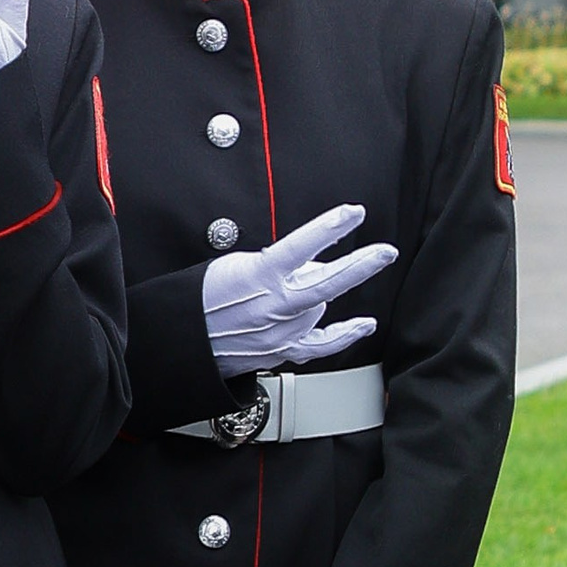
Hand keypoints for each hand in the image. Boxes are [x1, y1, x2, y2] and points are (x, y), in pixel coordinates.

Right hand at [204, 204, 399, 375]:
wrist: (180, 342)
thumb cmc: (198, 300)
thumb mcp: (232, 264)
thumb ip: (275, 263)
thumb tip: (308, 265)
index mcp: (257, 277)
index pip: (302, 246)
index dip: (331, 228)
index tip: (354, 213)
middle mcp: (272, 306)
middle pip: (328, 283)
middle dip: (361, 265)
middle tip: (385, 252)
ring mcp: (278, 333)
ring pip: (321, 308)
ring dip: (319, 293)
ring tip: (299, 285)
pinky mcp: (278, 353)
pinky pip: (320, 346)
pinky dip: (343, 336)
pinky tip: (363, 325)